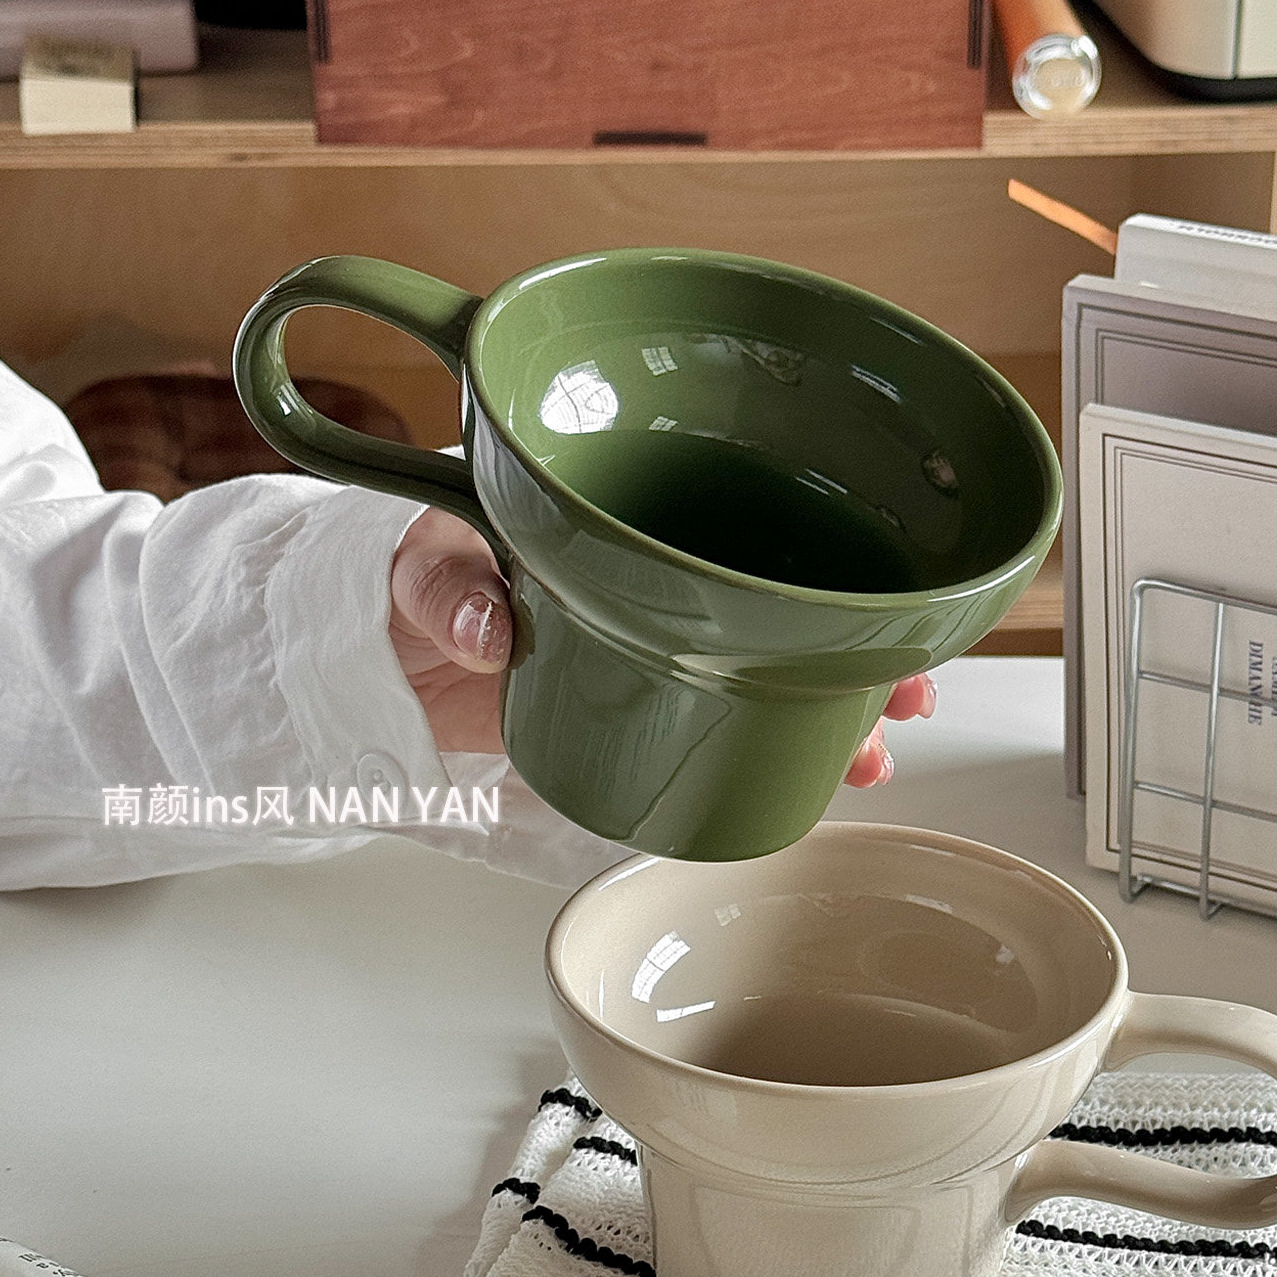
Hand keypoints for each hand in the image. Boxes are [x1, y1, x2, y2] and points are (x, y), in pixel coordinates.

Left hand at [390, 508, 937, 775]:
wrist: (366, 651)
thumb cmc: (400, 573)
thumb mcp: (416, 555)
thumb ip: (444, 584)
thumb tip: (491, 627)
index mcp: (620, 507)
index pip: (746, 504)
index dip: (825, 543)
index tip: (881, 574)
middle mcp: (656, 572)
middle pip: (785, 598)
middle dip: (858, 643)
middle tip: (909, 685)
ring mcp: (653, 644)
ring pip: (767, 669)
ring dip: (829, 707)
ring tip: (874, 747)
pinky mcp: (633, 708)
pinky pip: (717, 726)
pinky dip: (764, 751)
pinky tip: (809, 772)